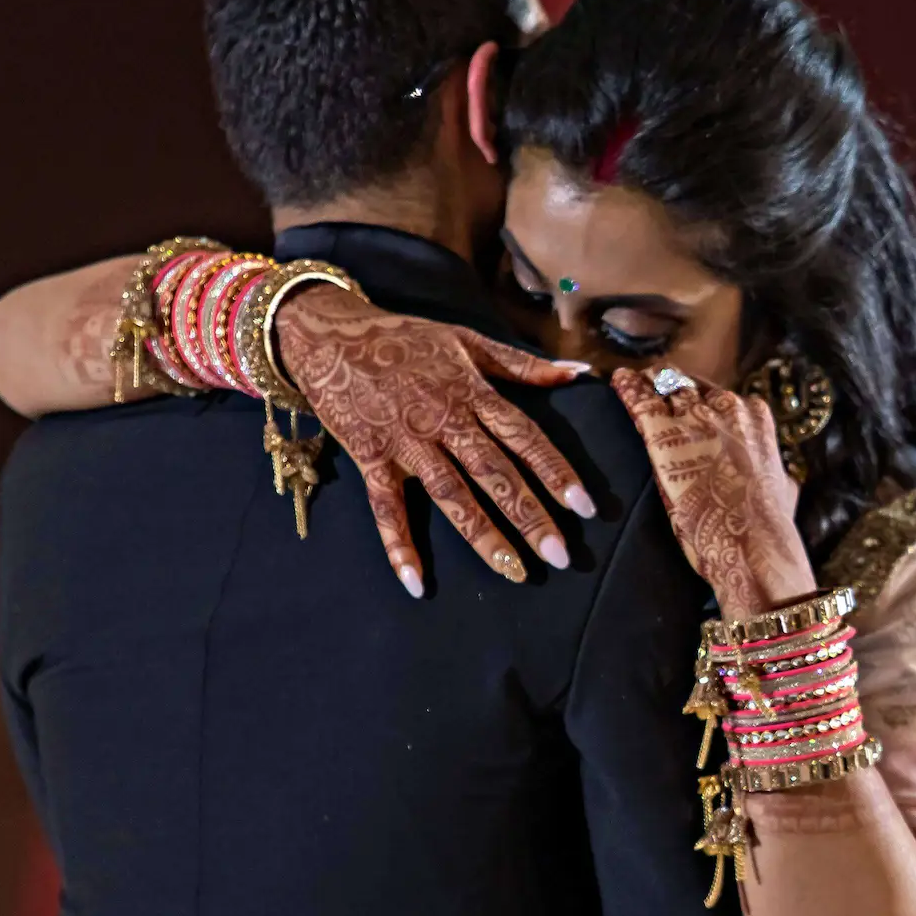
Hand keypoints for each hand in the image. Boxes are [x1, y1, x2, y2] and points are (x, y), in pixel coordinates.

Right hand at [276, 286, 593, 597]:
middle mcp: (444, 420)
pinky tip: (416, 582)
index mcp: (472, 393)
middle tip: (560, 555)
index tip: (586, 507)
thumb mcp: (466, 340)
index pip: (524, 437)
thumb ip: (523, 364)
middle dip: (529, 515)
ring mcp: (406, 442)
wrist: (330, 333)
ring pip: (450, 494)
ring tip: (514, 570)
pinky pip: (386, 506)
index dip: (556, 471)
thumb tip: (578, 373)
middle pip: (494, 472)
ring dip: (483, 535)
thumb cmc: (404, 338)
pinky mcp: (370, 457)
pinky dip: (399, 545)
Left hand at [612, 367, 813, 614]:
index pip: (721, 397)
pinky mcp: (663, 433)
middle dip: (671, 385)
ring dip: (648, 383)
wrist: (752, 542)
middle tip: (653, 386)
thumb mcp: (782, 490)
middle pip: (691, 385)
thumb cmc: (768, 524)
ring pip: (665, 384)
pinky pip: (640, 399)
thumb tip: (781, 480)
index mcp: (755, 418)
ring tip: (632, 381)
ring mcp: (695, 416)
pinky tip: (617, 382)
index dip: (703, 398)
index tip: (689, 400)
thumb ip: (776, 475)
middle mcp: (727, 407)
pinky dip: (627, 389)